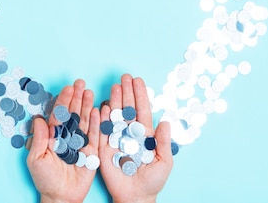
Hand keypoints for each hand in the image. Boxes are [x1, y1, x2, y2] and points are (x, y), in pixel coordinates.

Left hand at [26, 79, 99, 202]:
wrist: (61, 197)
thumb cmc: (45, 180)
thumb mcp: (36, 159)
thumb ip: (39, 139)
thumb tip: (38, 119)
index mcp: (53, 136)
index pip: (58, 115)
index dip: (63, 101)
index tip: (68, 88)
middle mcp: (67, 136)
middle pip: (72, 113)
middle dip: (76, 98)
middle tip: (80, 83)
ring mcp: (80, 143)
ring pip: (84, 120)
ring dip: (86, 105)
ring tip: (89, 91)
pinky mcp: (91, 151)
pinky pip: (95, 134)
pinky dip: (96, 122)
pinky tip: (97, 110)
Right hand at [98, 74, 173, 202]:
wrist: (136, 197)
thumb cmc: (153, 181)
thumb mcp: (164, 162)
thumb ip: (164, 142)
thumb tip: (165, 120)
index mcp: (144, 134)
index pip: (142, 110)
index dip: (140, 95)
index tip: (137, 80)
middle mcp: (130, 133)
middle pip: (128, 109)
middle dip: (127, 92)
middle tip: (124, 77)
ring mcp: (117, 139)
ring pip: (115, 116)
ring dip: (115, 101)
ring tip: (115, 86)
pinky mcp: (104, 149)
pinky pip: (102, 131)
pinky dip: (102, 119)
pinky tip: (103, 106)